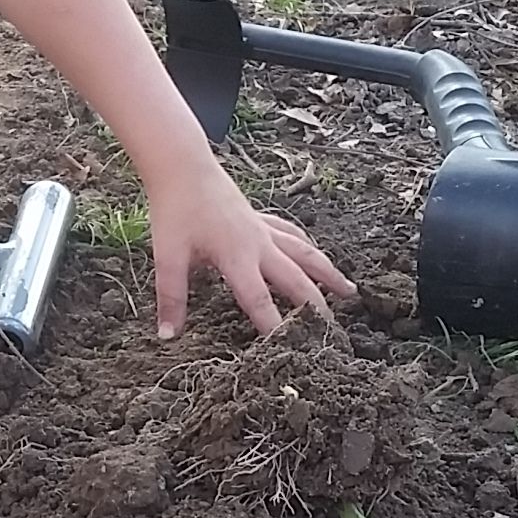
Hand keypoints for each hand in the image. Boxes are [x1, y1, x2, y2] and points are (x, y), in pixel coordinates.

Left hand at [145, 157, 353, 339]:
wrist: (182, 166)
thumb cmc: (175, 210)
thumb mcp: (168, 256)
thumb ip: (172, 297)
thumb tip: (167, 335)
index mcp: (237, 257)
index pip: (259, 300)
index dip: (273, 326)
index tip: (287, 352)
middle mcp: (259, 244)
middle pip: (296, 279)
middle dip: (315, 306)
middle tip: (331, 331)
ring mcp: (263, 229)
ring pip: (305, 253)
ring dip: (328, 273)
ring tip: (350, 292)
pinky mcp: (260, 218)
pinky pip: (292, 235)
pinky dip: (307, 248)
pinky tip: (315, 256)